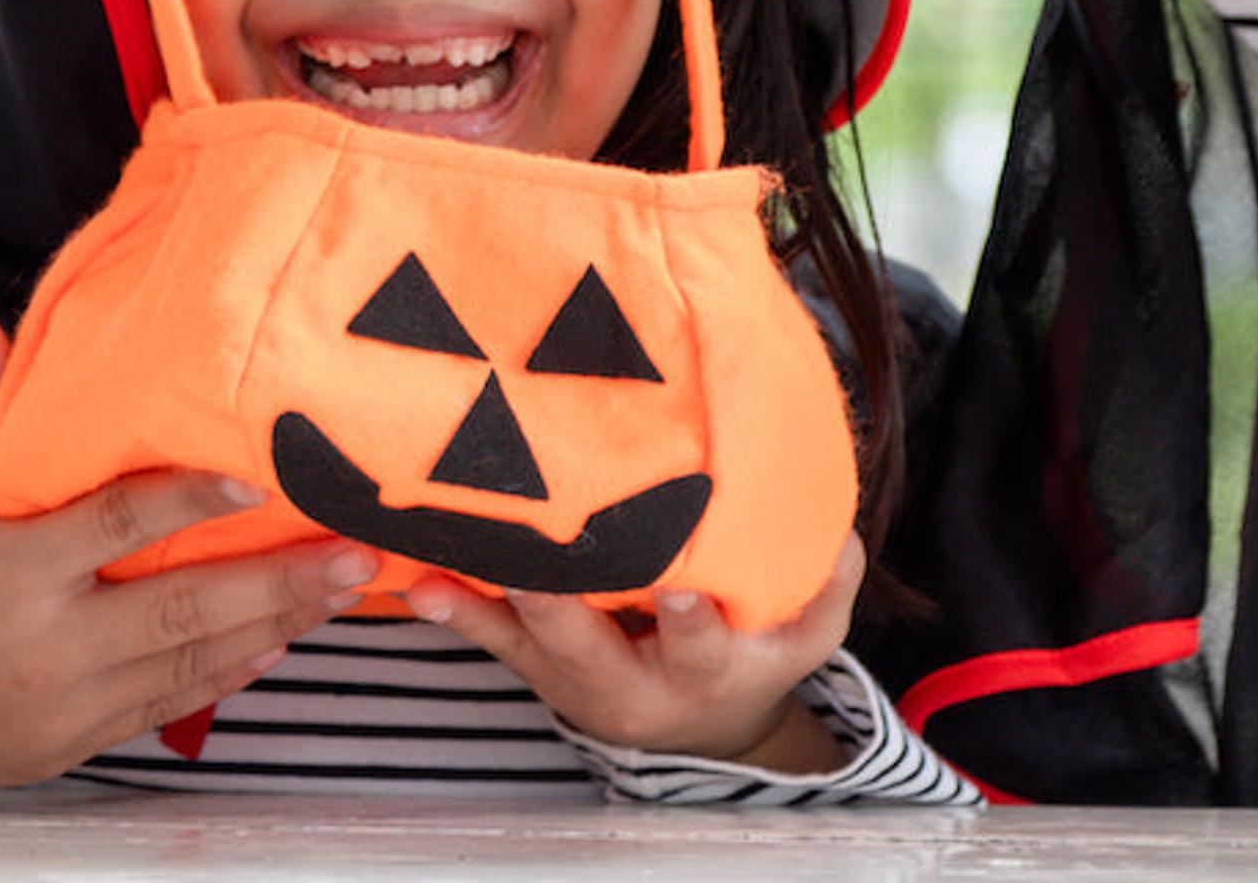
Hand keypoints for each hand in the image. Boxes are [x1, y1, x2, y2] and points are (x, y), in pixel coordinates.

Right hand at [0, 311, 375, 801]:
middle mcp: (41, 649)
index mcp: (1, 576)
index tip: (261, 475)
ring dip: (272, 627)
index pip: (115, 528)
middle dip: (277, 581)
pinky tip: (274, 643)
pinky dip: (223, 676)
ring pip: (187, 665)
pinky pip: (162, 708)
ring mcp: (58, 710)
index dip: (190, 500)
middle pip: (180, 609)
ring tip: (344, 588)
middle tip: (356, 549)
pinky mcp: (63, 749)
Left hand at [404, 532, 867, 771]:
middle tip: (537, 572)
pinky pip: (491, 639)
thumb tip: (838, 531)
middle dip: (562, 611)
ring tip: (440, 578)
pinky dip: (455, 612)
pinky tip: (419, 585)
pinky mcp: (536, 662)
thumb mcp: (806, 633)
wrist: (700, 725)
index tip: (679, 592)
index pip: (700, 648)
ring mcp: (576, 675)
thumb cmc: (755, 652)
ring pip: (528, 646)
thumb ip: (828, 584)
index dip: (689, 624)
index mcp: (706, 669)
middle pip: (591, 652)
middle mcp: (632, 683)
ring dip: (485, 611)